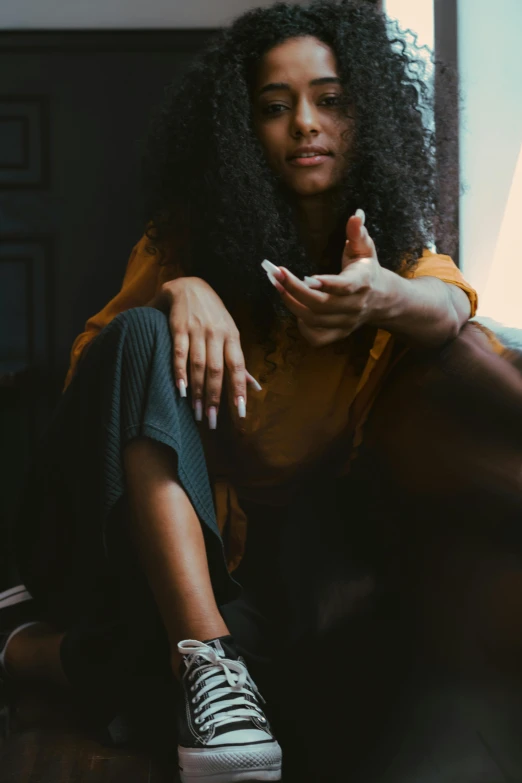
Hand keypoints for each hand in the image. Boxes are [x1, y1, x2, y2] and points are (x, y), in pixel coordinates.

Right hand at [157, 277, 260, 426]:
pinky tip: (180, 390)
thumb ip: (238, 361)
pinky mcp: (178, 326)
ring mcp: (197, 330)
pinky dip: (179, 371)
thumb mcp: (230, 333)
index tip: (239, 413)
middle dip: (214, 397)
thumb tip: (254, 387)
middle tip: (211, 421)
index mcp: (232, 336)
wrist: (189, 285)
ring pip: (199, 365)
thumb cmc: (213, 314)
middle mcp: (216, 334)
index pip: (237, 367)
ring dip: (198, 391)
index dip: (238, 390)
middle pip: (217, 370)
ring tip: (196, 412)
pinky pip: (179, 352)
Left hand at [270, 211, 386, 347]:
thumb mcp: (365, 248)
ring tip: (277, 284)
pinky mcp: (339, 334)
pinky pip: (316, 338)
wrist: (382, 299)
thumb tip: (356, 214)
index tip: (307, 277)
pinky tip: (295, 308)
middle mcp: (354, 307)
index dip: (326, 284)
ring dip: (291, 303)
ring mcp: (346, 323)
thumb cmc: (367, 269)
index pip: (344, 287)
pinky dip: (302, 327)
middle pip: (321, 305)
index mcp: (363, 283)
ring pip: (314, 320)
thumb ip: (358, 233)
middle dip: (294, 290)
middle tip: (275, 273)